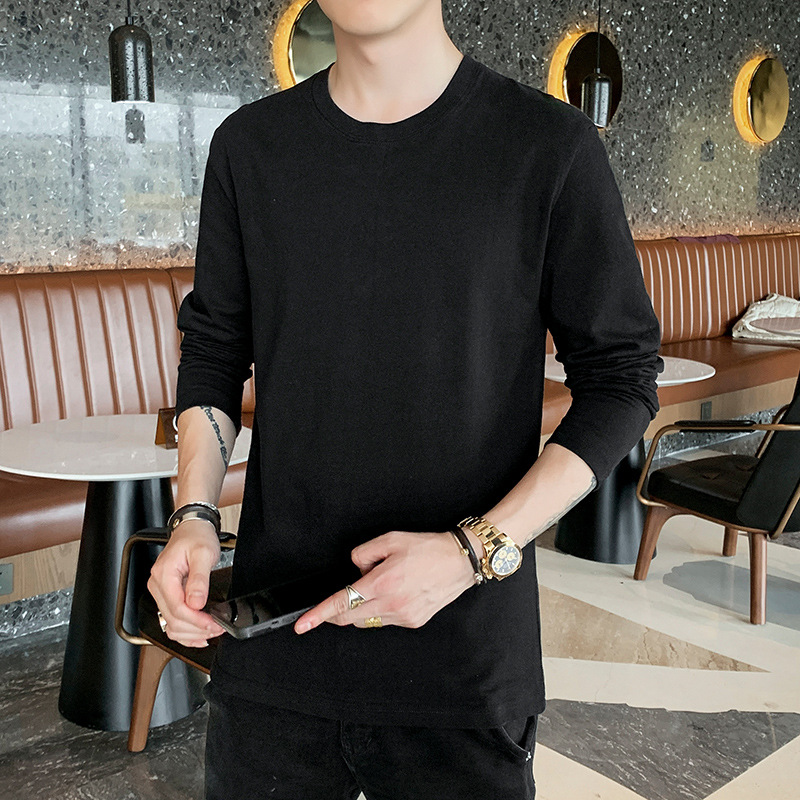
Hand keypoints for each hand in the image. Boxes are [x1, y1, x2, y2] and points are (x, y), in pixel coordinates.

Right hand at [147, 519, 224, 646]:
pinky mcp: (167, 596)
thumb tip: (196, 603)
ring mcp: (160, 592)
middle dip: (197, 629)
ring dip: (191, 633)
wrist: (191, 529)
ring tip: (211, 631)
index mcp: (164, 574)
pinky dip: (184, 631)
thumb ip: (200, 579)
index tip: (212, 624)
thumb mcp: (204, 553)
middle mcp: (157, 585)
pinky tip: (198, 635)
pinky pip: (171, 621)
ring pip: (170, 624)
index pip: (176, 607)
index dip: (196, 620)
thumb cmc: (196, 537)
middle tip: (217, 628)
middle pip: (173, 619)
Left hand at [294, 530, 476, 633]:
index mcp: (383, 583)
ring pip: (367, 621)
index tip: (302, 625)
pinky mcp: (413, 622)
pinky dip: (380, 610)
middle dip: (336, 613)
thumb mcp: (390, 539)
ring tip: (378, 586)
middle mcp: (392, 604)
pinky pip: (385, 621)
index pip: (342, 603)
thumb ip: (364, 553)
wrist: (461, 561)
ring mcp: (403, 616)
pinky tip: (393, 594)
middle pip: (350, 618)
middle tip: (333, 603)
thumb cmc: (428, 548)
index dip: (319, 615)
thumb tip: (355, 568)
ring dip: (361, 609)